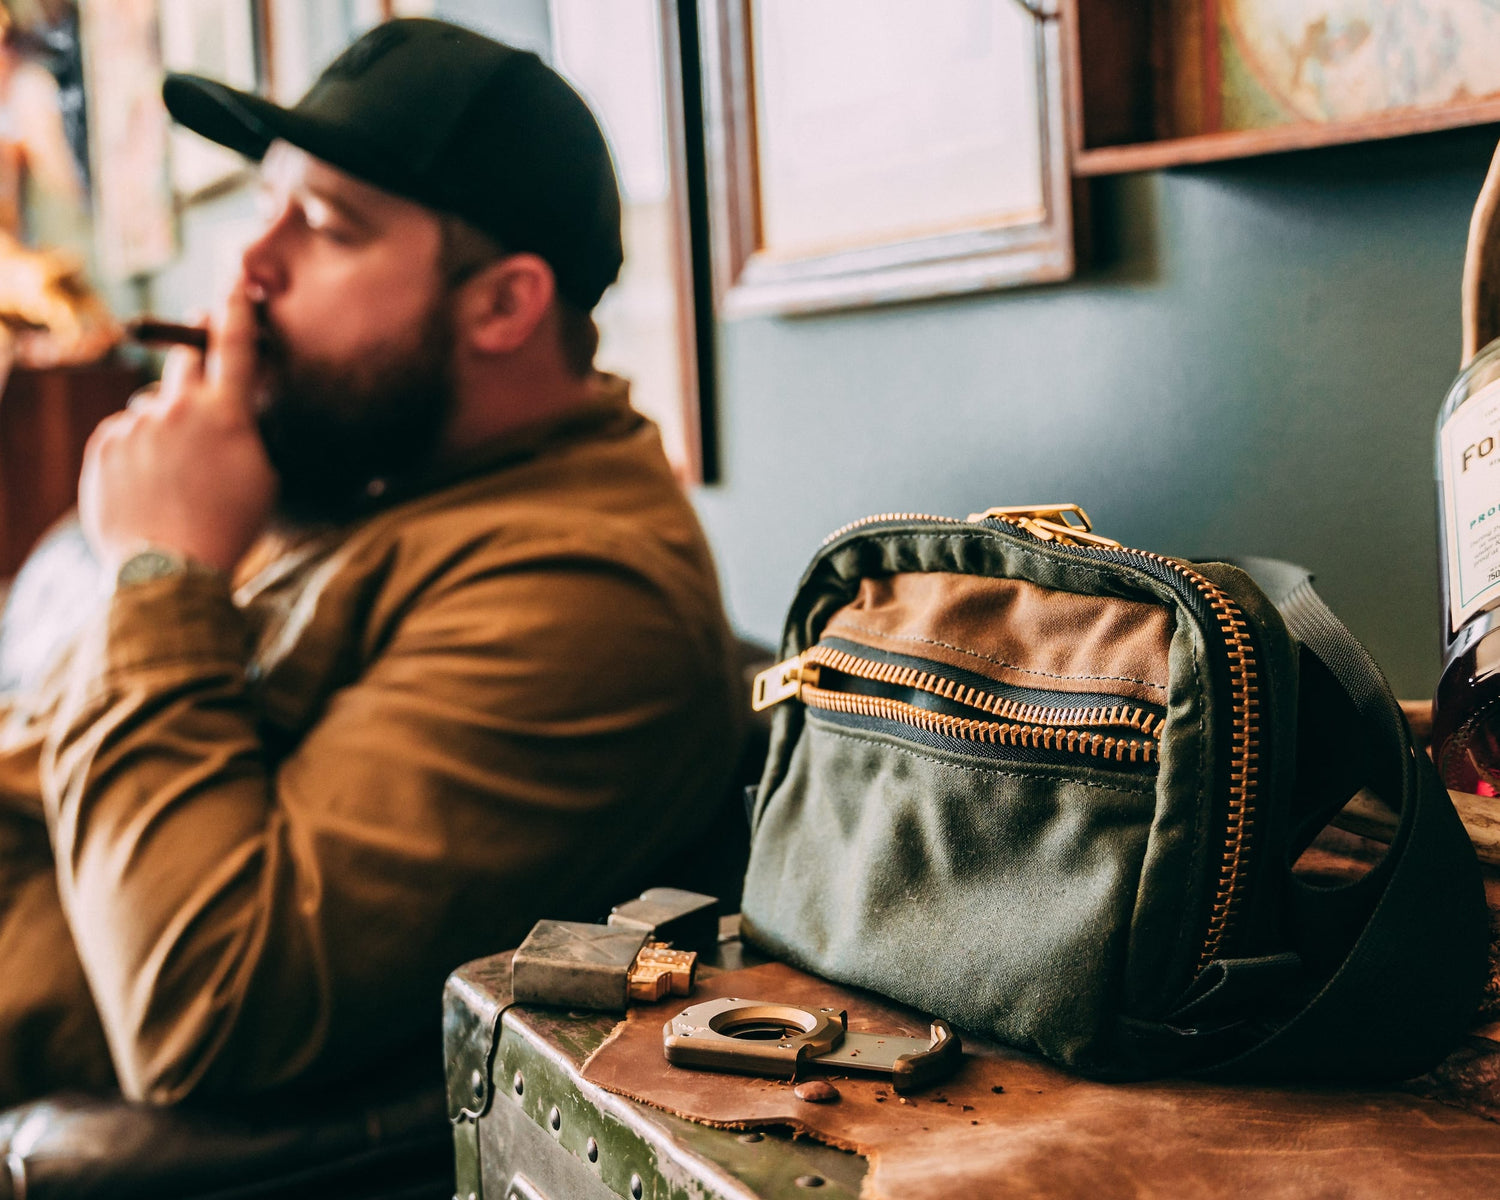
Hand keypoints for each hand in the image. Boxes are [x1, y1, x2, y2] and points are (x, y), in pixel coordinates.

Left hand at [79, 281, 277, 573]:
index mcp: (227, 414)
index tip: (234, 285)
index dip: (236, 311)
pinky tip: (147, 485)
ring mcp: (137, 425)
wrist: (171, 568)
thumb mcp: (264, 477)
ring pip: (152, 405)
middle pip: (186, 359)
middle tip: (202, 375)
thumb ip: (248, 433)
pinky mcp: (104, 445)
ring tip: (173, 473)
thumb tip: (234, 413)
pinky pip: (123, 433)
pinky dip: (135, 450)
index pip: (235, 346)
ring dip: (163, 424)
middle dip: (195, 358)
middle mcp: (179, 408)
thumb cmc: (229, 527)